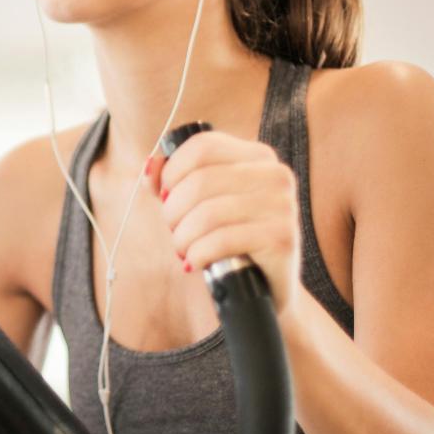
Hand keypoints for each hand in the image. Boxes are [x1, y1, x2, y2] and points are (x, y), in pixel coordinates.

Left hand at [145, 130, 299, 317]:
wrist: (265, 288)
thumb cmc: (228, 241)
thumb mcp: (198, 205)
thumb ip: (171, 181)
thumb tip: (150, 166)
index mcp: (257, 156)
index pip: (203, 146)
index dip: (173, 172)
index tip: (165, 197)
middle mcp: (276, 175)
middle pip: (201, 180)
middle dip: (173, 210)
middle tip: (173, 231)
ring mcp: (283, 205)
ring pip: (208, 212)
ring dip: (182, 236)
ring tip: (183, 250)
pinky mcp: (282, 238)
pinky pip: (222, 240)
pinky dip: (198, 253)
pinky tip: (195, 262)